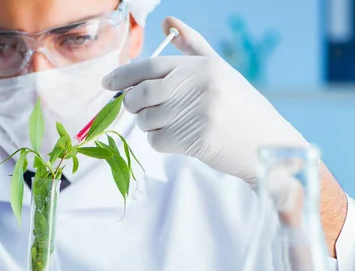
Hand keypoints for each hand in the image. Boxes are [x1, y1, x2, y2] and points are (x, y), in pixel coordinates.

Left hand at [102, 17, 307, 187]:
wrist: (267, 144)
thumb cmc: (239, 107)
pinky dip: (161, 142)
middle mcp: (200, 86)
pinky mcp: (196, 140)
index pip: (150, 66)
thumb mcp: (220, 70)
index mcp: (203, 66)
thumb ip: (192, 47)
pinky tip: (179, 140)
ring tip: (170, 124)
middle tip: (138, 108)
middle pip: (142, 94)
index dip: (123, 75)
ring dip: (149, 125)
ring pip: (146, 120)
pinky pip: (157, 141)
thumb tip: (166, 22)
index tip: (106, 83)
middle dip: (132, 104)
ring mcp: (198, 113)